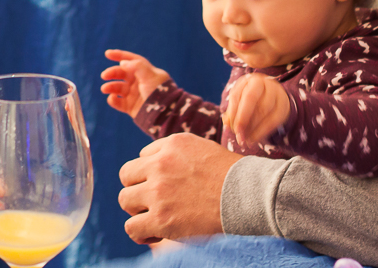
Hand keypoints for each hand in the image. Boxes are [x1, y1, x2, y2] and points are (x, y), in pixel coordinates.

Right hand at [101, 49, 170, 117]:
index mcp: (145, 72)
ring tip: (104, 88)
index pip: (131, 60)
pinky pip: (118, 102)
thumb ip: (136, 66)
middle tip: (104, 75)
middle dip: (112, 73)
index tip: (107, 53)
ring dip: (110, 87)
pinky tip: (112, 98)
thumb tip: (122, 62)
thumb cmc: (160, 92)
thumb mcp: (150, 75)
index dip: (120, 55)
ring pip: (117, 88)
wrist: (164, 114)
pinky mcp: (130, 107)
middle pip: (122, 73)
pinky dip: (113, 100)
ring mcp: (134, 95)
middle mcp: (138, 82)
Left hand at [117, 133, 241, 243]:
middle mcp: (160, 164)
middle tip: (154, 201)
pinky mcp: (162, 218)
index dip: (152, 173)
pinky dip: (140, 232)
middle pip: (127, 175)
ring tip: (154, 217)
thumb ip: (178, 153)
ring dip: (137, 210)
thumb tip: (156, 163)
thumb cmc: (234, 177)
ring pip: (125, 199)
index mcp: (172, 144)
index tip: (167, 185)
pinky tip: (153, 233)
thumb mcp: (203, 149)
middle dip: (138, 189)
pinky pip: (132, 227)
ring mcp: (159, 191)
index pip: (144, 157)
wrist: (252, 197)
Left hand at [221, 73, 289, 146]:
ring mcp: (276, 92)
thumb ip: (232, 112)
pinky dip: (263, 131)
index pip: (236, 95)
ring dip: (253, 127)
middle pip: (250, 99)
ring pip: (263, 109)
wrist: (275, 97)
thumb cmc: (252, 101)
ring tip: (245, 139)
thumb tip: (226, 124)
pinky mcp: (284, 105)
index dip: (232, 113)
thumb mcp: (241, 102)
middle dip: (243, 119)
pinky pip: (274, 120)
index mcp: (248, 80)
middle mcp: (263, 83)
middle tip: (238, 136)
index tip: (229, 129)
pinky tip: (254, 139)